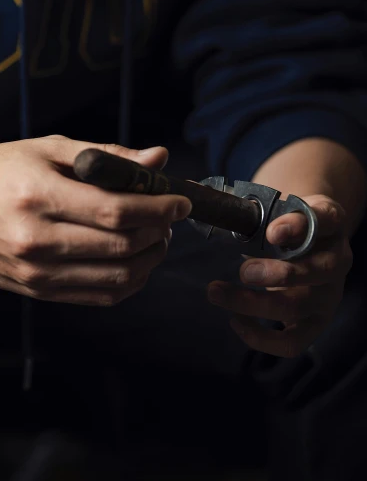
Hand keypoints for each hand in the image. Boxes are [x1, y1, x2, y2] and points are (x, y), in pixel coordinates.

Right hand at [0, 135, 192, 306]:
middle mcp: (35, 240)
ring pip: (116, 278)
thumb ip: (104, 156)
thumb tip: (157, 158)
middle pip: (121, 246)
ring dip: (149, 259)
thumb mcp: (47, 149)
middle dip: (158, 231)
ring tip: (154, 238)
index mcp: (37, 196)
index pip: (116, 210)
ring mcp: (35, 273)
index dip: (159, 207)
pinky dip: (127, 282)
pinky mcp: (36, 292)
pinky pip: (97, 297)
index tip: (180, 200)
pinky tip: (132, 261)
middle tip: (168, 216)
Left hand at [207, 195, 353, 357]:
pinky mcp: (315, 322)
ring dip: (253, 303)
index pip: (324, 218)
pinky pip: (293, 342)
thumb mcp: (273, 208)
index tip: (271, 232)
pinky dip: (262, 339)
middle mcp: (337, 258)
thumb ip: (243, 203)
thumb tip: (193, 190)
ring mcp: (329, 294)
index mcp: (328, 221)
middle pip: (318, 271)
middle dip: (277, 274)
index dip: (298, 226)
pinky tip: (235, 320)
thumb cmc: (282, 226)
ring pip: (298, 307)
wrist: (308, 246)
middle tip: (242, 270)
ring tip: (215, 291)